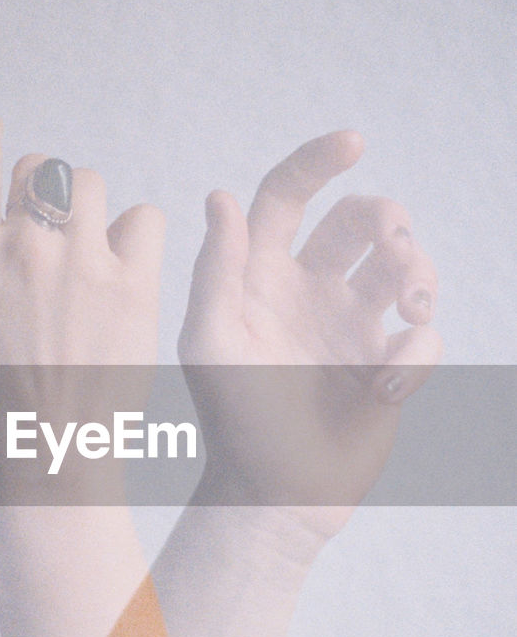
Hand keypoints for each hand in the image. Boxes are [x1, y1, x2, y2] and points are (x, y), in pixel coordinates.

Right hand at [0, 110, 164, 464]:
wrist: (47, 454)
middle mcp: (24, 248)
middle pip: (39, 167)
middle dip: (38, 191)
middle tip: (42, 234)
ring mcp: (82, 263)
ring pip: (90, 183)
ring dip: (85, 208)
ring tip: (84, 250)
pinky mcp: (133, 286)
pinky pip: (144, 218)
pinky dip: (135, 233)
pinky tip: (122, 262)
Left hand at [178, 132, 441, 537]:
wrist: (273, 495)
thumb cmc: (231, 420)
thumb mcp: (211, 343)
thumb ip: (216, 269)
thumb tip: (221, 196)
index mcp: (261, 275)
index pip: (286, 197)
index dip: (317, 161)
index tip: (355, 141)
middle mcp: (309, 290)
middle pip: (361, 221)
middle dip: (389, 220)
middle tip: (396, 254)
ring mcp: (351, 326)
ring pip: (404, 267)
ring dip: (419, 273)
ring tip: (408, 311)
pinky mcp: (387, 363)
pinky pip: (425, 334)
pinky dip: (420, 348)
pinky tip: (390, 381)